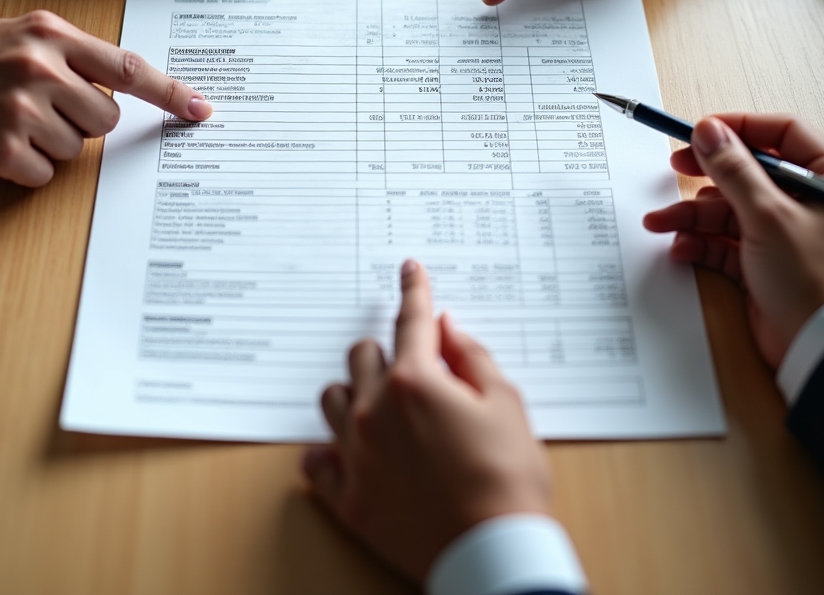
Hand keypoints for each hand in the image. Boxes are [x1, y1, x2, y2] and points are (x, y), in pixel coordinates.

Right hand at [0, 11, 211, 186]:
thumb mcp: (23, 35)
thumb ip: (74, 54)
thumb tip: (127, 85)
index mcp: (52, 36)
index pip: (127, 68)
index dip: (169, 92)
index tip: (199, 109)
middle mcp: (41, 69)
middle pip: (107, 118)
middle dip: (84, 120)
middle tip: (44, 108)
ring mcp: (22, 110)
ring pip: (78, 148)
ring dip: (52, 143)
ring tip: (12, 120)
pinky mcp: (3, 149)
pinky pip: (46, 173)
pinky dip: (28, 166)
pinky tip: (0, 143)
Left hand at [302, 260, 552, 582]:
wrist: (494, 553)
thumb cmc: (508, 478)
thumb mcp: (505, 404)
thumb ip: (471, 357)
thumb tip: (447, 328)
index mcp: (415, 381)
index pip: (411, 320)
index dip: (414, 289)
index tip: (409, 270)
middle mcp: (375, 411)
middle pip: (361, 355)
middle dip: (387, 352)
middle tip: (413, 368)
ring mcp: (356, 455)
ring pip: (332, 399)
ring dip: (354, 393)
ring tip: (381, 408)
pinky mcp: (348, 498)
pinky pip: (315, 460)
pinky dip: (329, 450)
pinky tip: (350, 450)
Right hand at [644, 114, 823, 367]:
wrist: (819, 346)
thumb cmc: (814, 280)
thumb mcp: (768, 214)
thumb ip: (733, 169)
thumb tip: (707, 131)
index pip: (781, 132)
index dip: (738, 128)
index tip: (701, 132)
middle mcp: (809, 200)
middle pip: (748, 170)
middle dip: (707, 173)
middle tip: (675, 166)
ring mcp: (784, 230)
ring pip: (728, 207)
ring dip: (692, 215)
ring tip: (661, 222)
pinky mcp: (763, 259)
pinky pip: (723, 239)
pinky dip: (700, 242)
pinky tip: (681, 248)